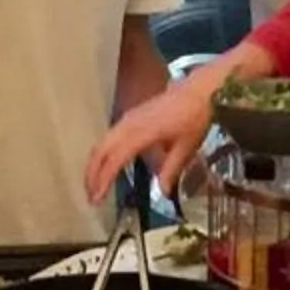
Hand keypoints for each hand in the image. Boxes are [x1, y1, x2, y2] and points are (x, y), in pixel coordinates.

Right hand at [88, 79, 218, 202]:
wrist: (199, 90)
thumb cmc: (195, 117)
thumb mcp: (186, 147)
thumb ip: (171, 170)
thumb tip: (162, 192)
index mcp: (142, 132)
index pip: (115, 158)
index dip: (104, 179)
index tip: (97, 199)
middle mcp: (129, 124)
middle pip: (101, 150)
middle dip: (91, 174)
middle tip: (90, 197)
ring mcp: (128, 118)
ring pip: (102, 142)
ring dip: (94, 164)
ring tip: (93, 186)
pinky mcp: (130, 116)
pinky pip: (109, 136)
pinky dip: (102, 153)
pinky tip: (105, 166)